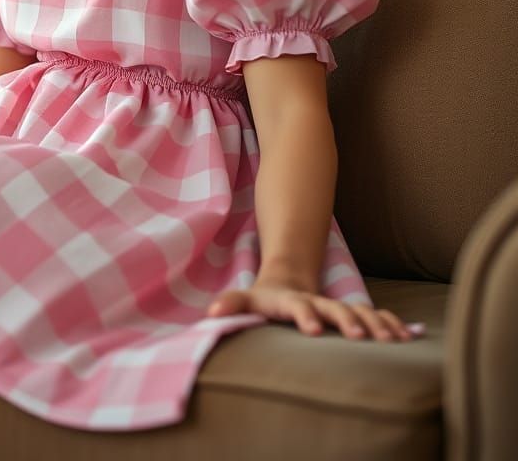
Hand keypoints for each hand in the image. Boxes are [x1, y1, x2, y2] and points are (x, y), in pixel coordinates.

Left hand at [205, 280, 415, 341]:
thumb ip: (232, 303)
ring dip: (376, 324)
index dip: (305, 315)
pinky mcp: (352, 314)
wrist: (289, 280)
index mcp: (293, 301)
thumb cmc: (266, 298)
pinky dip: (392, 325)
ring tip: (394, 340)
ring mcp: (337, 307)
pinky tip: (409, 337)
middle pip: (335, 309)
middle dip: (347, 320)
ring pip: (360, 312)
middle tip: (361, 337)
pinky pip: (376, 317)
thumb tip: (210, 312)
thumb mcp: (248, 299)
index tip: (312, 329)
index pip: (298, 306)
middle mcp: (319, 302)